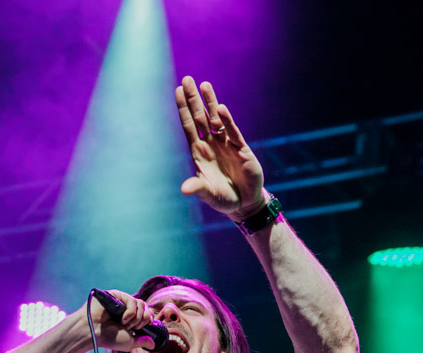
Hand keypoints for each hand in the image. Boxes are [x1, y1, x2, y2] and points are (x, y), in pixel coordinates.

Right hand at [82, 289, 156, 350]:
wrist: (94, 332)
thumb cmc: (109, 338)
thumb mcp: (129, 342)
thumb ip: (142, 341)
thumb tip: (153, 345)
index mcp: (130, 318)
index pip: (147, 312)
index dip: (149, 318)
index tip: (145, 326)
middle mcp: (126, 308)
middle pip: (145, 307)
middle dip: (143, 319)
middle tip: (133, 327)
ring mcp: (121, 301)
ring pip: (140, 303)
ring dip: (136, 317)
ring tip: (125, 324)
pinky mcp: (116, 295)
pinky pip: (131, 300)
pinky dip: (130, 312)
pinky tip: (122, 319)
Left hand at [176, 77, 265, 220]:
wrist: (245, 204)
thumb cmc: (223, 199)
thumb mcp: (208, 194)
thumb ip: (197, 189)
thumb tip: (184, 189)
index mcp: (199, 152)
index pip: (189, 126)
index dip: (183, 109)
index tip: (178, 91)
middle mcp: (211, 145)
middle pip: (200, 117)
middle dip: (193, 99)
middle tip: (187, 79)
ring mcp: (226, 145)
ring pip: (216, 120)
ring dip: (210, 102)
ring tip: (204, 84)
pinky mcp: (242, 149)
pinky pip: (233, 132)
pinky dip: (227, 120)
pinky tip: (220, 108)